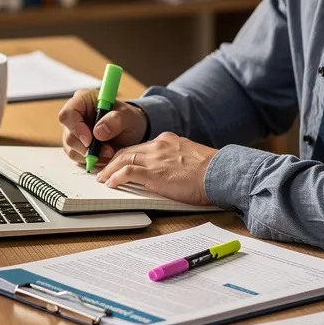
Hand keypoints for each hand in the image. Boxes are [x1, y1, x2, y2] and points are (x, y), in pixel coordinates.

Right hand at [58, 88, 147, 164]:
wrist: (130, 131)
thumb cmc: (127, 119)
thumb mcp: (128, 116)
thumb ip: (116, 120)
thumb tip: (98, 132)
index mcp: (82, 100)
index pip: (68, 114)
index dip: (76, 128)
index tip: (90, 141)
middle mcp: (74, 116)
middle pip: (69, 136)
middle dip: (88, 148)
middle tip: (108, 151)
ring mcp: (73, 132)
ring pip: (72, 150)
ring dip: (91, 156)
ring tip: (110, 153)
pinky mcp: (76, 146)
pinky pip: (78, 158)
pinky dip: (92, 161)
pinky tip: (105, 157)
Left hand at [94, 132, 216, 206]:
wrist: (220, 172)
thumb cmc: (212, 171)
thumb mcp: (191, 157)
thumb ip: (177, 159)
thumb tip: (171, 170)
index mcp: (168, 140)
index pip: (140, 147)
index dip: (127, 155)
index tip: (119, 162)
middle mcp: (159, 145)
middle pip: (127, 151)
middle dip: (112, 161)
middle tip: (103, 169)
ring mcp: (155, 158)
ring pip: (122, 159)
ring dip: (109, 170)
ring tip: (102, 178)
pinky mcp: (154, 173)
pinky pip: (127, 173)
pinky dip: (115, 177)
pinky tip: (110, 184)